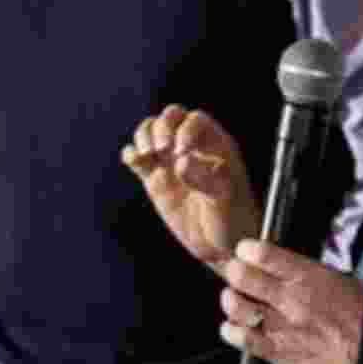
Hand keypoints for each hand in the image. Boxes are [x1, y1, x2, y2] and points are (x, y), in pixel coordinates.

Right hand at [122, 106, 261, 270]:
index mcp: (215, 145)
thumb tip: (182, 161)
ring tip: (146, 154)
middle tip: (161, 149)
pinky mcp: (154, 179)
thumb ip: (205, 179)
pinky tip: (134, 160)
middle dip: (161, 127)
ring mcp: (172, 162)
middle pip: (171, 117)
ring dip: (144, 136)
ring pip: (152, 131)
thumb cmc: (232, 219)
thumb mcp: (225, 200)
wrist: (220, 246)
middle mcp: (192, 147)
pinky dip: (131, 154)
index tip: (180, 151)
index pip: (196, 120)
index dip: (185, 129)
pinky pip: (138, 158)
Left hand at [219, 239, 362, 363]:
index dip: (248, 249)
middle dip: (234, 271)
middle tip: (236, 272)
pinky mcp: (280, 353)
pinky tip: (233, 328)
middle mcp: (291, 299)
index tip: (245, 250)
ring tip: (233, 298)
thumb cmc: (361, 315)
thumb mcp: (338, 280)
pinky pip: (243, 340)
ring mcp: (283, 327)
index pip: (264, 253)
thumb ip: (306, 273)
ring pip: (237, 306)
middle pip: (242, 276)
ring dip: (230, 300)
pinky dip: (231, 331)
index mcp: (308, 277)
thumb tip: (278, 264)